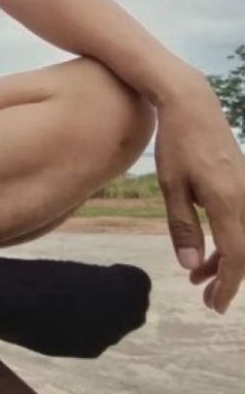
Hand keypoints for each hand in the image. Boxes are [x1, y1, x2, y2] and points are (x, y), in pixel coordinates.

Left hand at [155, 74, 244, 314]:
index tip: (212, 305)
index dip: (227, 285)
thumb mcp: (171, 185)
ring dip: (226, 258)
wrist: (192, 104)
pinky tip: (208, 246)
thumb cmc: (176, 143)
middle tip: (204, 296)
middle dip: (227, 277)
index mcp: (228, 201)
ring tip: (197, 274)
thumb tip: (189, 265)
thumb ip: (182, 226)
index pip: (236, 256)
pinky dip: (229, 237)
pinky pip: (243, 220)